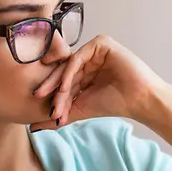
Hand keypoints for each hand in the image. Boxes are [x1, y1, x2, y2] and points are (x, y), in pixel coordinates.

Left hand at [31, 35, 165, 130]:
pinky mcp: (102, 43)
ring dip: (60, 83)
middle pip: (64, 70)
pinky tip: (65, 88)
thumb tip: (33, 127)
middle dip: (51, 86)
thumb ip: (59, 115)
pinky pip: (79, 57)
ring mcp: (95, 49)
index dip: (52, 93)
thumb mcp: (80, 110)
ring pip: (69, 64)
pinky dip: (70, 73)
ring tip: (54, 99)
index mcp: (86, 70)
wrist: (138, 101)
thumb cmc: (115, 104)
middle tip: (38, 97)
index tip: (40, 107)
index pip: (63, 79)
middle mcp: (89, 58)